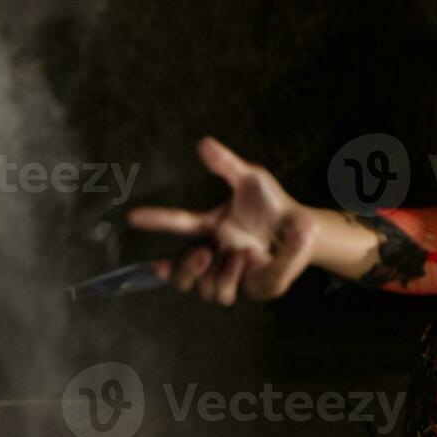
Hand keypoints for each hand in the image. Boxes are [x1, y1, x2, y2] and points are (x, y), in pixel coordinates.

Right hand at [126, 136, 318, 304]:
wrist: (303, 227)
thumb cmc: (274, 205)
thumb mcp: (252, 180)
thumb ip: (227, 164)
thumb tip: (204, 143)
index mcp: (211, 227)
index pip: (178, 224)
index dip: (156, 220)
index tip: (133, 215)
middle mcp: (215, 254)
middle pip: (181, 276)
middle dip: (183, 269)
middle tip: (201, 253)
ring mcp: (230, 273)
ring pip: (204, 289)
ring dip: (219, 272)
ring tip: (242, 253)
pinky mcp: (246, 287)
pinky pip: (228, 293)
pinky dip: (235, 276)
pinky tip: (250, 260)